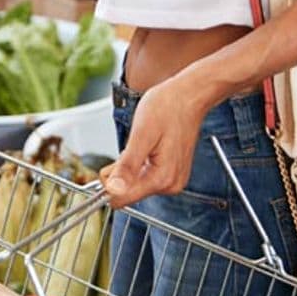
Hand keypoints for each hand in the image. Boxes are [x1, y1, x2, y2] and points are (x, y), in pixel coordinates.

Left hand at [99, 77, 210, 207]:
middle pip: (129, 191)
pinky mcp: (172, 173)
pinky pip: (146, 175)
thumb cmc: (167, 108)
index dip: (108, 183)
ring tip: (143, 141)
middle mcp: (170, 184)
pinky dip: (141, 161)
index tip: (107, 164)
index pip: (122, 198)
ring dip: (131, 164)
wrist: (188, 96)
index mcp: (161, 178)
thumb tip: (112, 190)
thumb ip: (127, 165)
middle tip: (130, 145)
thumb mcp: (141, 134)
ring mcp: (173, 179)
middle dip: (121, 170)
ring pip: (136, 182)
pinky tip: (149, 144)